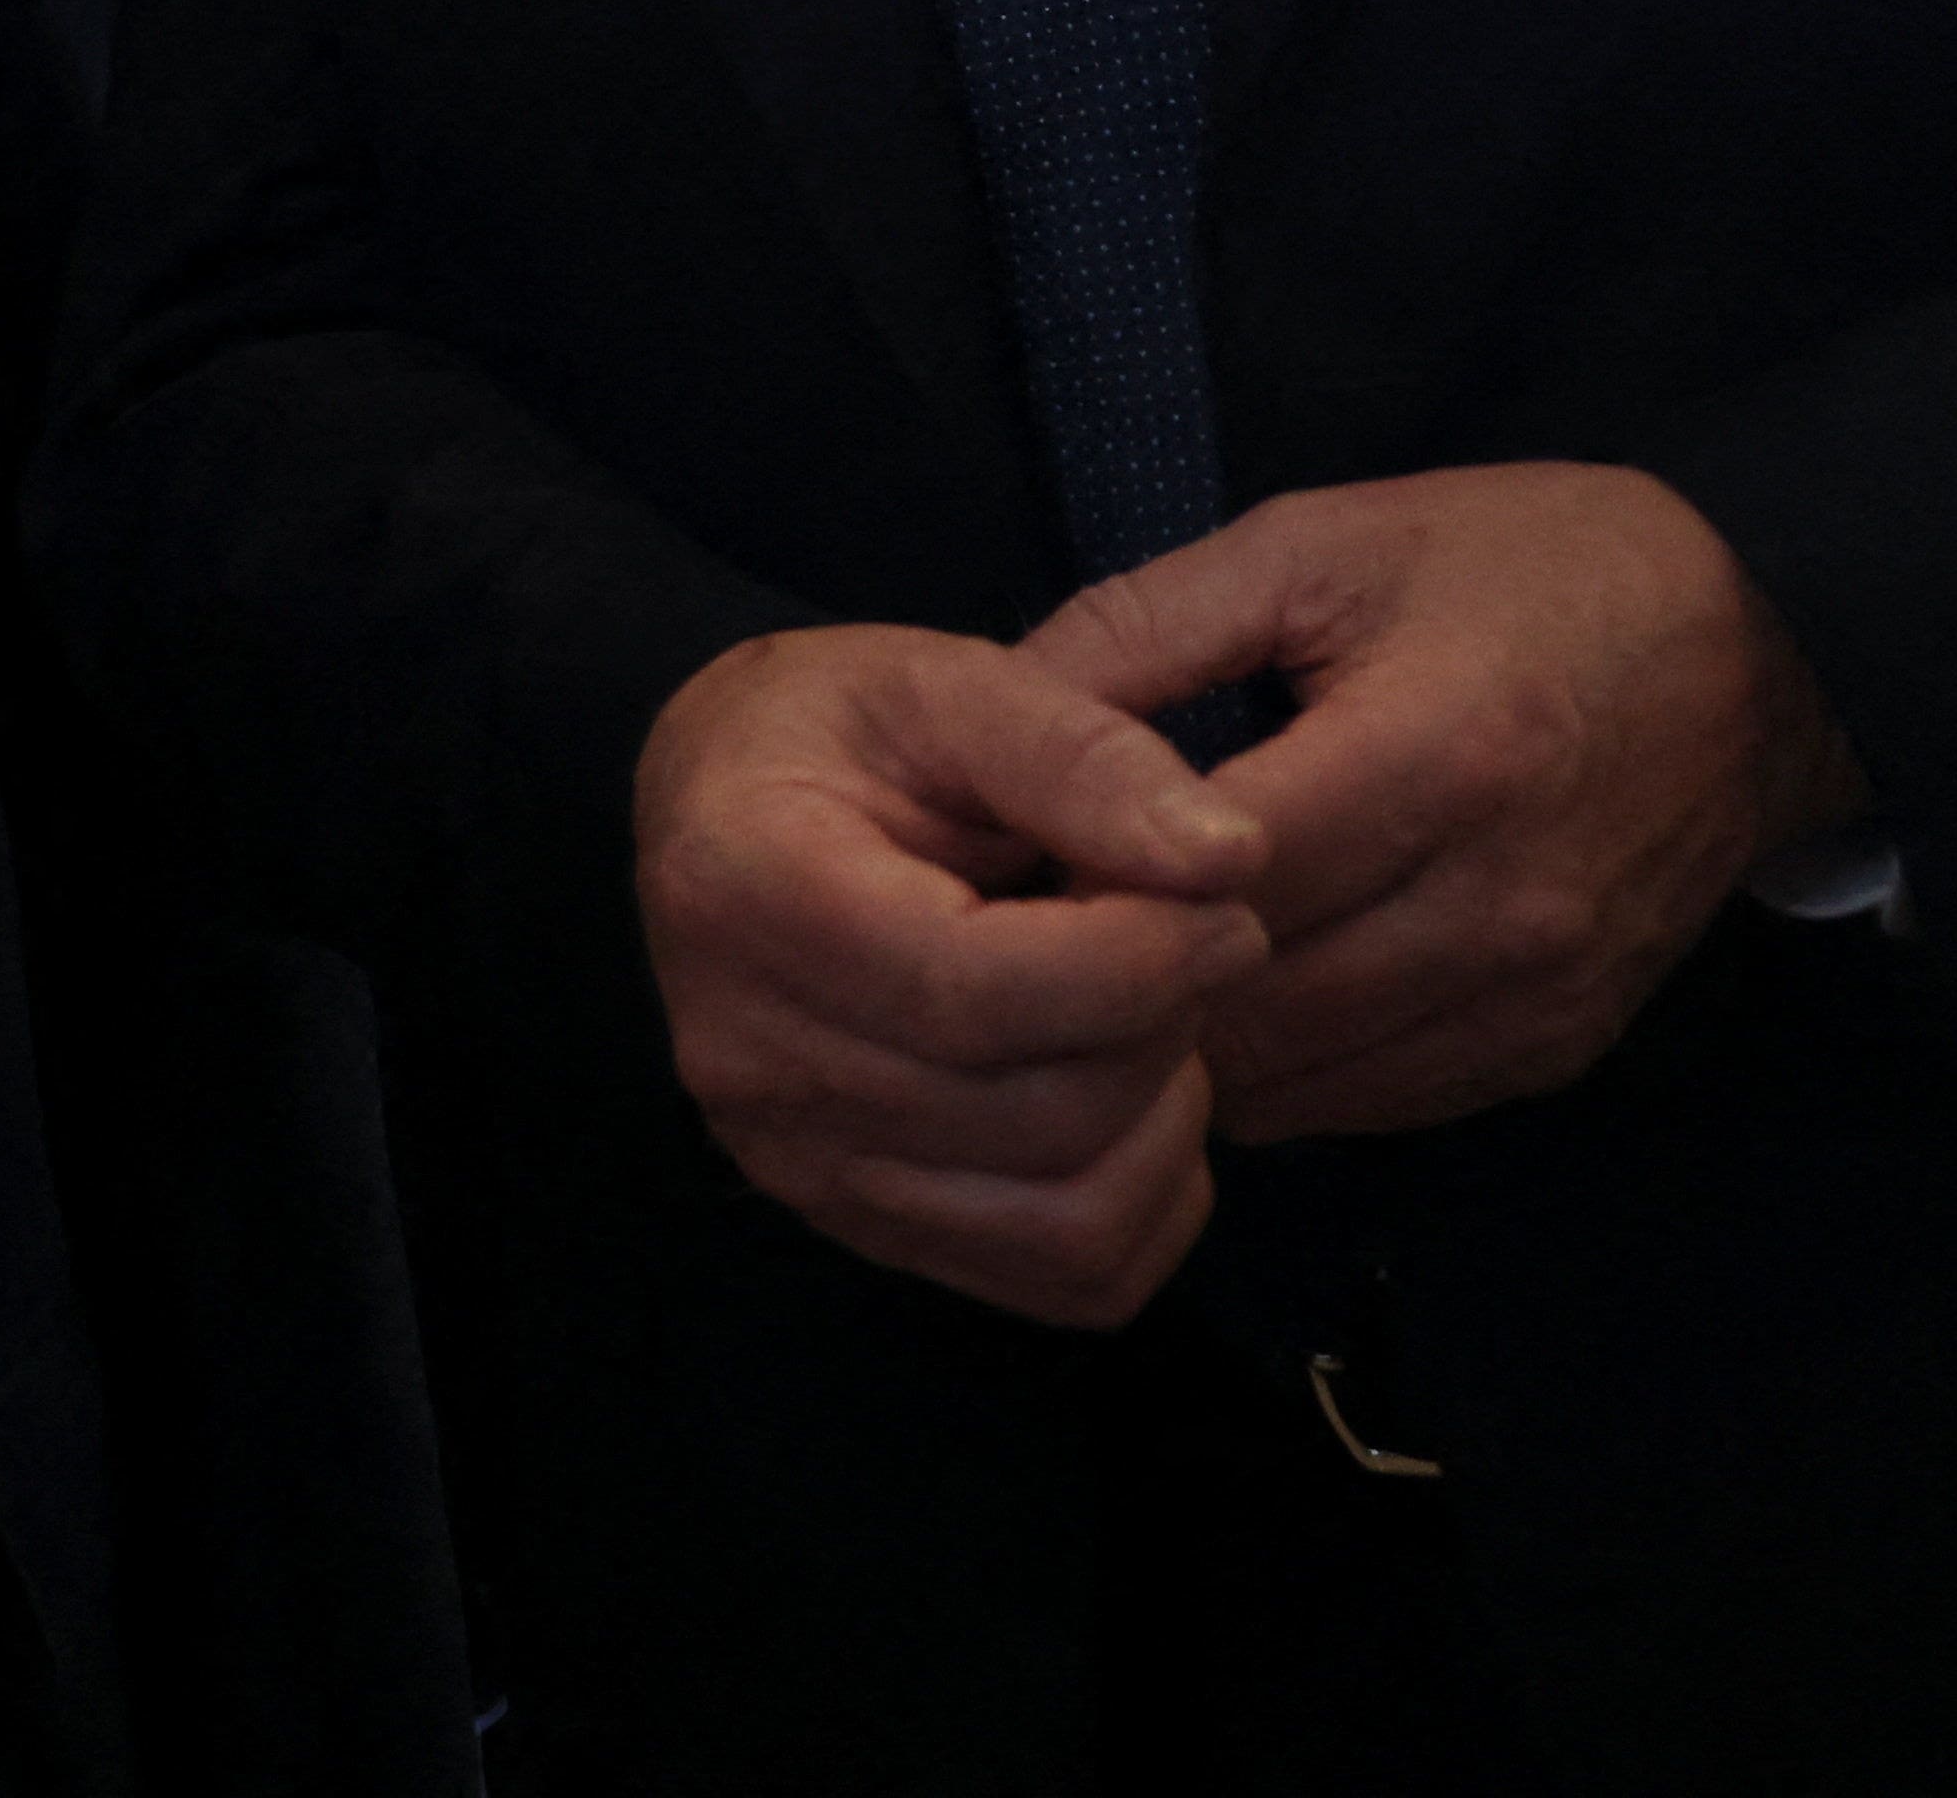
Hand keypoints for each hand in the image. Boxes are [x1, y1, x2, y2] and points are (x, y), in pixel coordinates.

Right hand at [631, 622, 1275, 1330]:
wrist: (725, 806)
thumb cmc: (839, 730)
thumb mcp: (948, 679)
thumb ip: (1083, 754)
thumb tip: (1229, 856)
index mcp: (749, 894)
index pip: (974, 990)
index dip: (1144, 960)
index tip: (1230, 899)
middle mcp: (748, 1056)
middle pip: (1041, 1113)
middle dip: (1165, 1025)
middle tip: (1192, 933)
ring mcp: (794, 1160)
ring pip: (1067, 1219)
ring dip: (1164, 1121)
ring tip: (1155, 1014)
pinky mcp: (854, 1222)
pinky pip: (1061, 1277)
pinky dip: (1145, 1203)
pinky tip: (1133, 1097)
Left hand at [1016, 462, 1861, 1144]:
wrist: (1759, 646)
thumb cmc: (1523, 569)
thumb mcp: (1320, 544)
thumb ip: (1144, 628)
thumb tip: (989, 712)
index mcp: (1433, 755)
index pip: (1207, 883)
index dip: (1077, 886)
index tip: (988, 869)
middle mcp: (1497, 901)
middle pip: (1246, 1005)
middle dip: (1113, 986)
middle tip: (1018, 943)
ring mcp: (1537, 991)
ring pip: (1301, 1083)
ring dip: (1188, 1048)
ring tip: (1104, 980)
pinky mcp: (1558, 1044)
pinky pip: (1377, 1100)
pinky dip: (1285, 1073)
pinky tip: (1222, 1012)